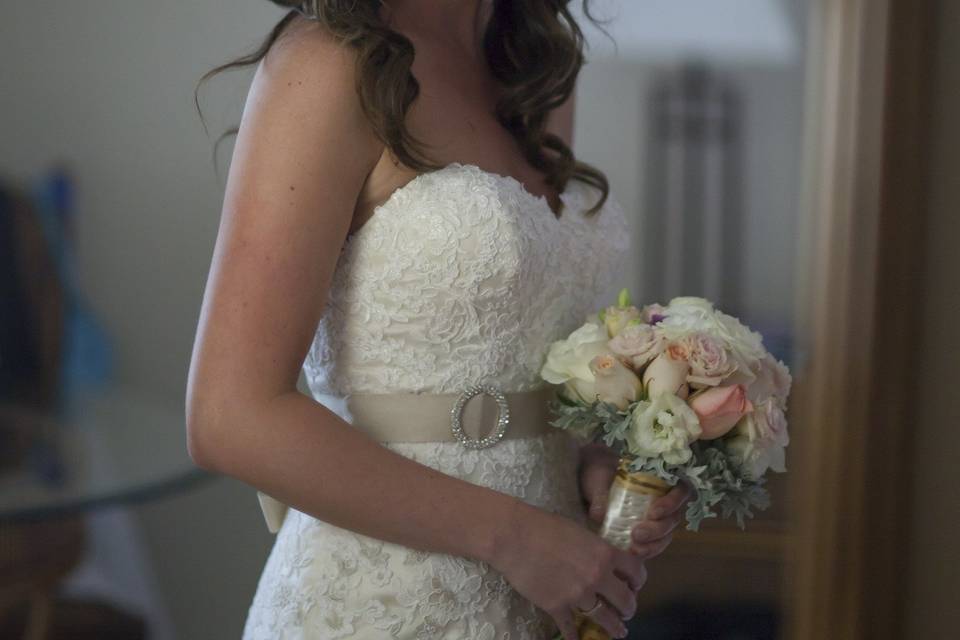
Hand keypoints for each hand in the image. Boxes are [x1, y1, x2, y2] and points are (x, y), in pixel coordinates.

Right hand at [489, 498, 646, 639]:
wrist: (513, 535)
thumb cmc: (543, 526)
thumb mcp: (579, 532)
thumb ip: (595, 549)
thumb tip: (602, 560)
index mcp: (604, 554)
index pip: (636, 572)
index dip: (638, 581)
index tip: (634, 586)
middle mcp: (597, 576)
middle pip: (626, 601)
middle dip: (629, 608)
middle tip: (626, 611)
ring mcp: (578, 594)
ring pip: (605, 619)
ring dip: (614, 627)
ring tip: (617, 631)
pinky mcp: (557, 607)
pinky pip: (571, 628)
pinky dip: (576, 637)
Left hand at [577, 442, 693, 557]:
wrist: (590, 484)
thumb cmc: (599, 474)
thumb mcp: (597, 479)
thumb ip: (600, 495)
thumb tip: (599, 515)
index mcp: (659, 479)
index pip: (680, 490)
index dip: (672, 502)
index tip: (653, 512)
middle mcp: (663, 499)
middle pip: (673, 517)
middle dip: (658, 529)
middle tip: (637, 533)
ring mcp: (657, 518)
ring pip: (667, 534)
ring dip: (654, 544)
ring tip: (634, 548)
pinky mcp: (647, 534)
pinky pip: (655, 545)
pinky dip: (647, 551)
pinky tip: (633, 553)